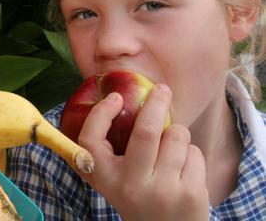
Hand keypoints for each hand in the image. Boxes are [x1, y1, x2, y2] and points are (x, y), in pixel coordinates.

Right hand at [77, 85, 208, 220]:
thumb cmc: (136, 194)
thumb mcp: (113, 178)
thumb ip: (111, 148)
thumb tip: (118, 99)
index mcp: (105, 179)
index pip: (91, 139)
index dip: (101, 114)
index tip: (115, 97)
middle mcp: (132, 185)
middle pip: (146, 131)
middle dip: (157, 103)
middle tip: (162, 89)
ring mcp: (164, 191)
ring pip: (176, 136)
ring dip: (176, 132)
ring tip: (171, 146)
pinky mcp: (191, 194)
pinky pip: (194, 153)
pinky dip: (190, 153)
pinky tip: (183, 168)